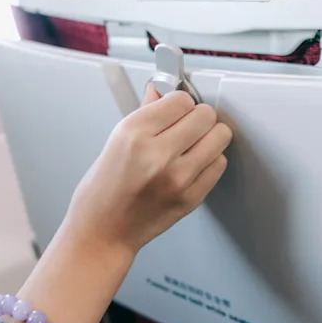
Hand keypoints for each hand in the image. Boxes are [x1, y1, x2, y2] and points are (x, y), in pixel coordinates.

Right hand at [15, 84, 230, 322]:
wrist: (102, 232)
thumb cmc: (102, 189)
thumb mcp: (115, 142)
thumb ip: (145, 113)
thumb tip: (161, 90)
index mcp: (133, 134)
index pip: (180, 100)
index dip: (179, 102)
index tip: (175, 108)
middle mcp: (158, 154)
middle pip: (205, 115)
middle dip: (197, 116)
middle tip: (187, 124)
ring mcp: (177, 178)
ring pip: (219, 137)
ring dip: (209, 136)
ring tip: (193, 143)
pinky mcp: (191, 197)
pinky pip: (219, 164)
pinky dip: (210, 159)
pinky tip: (193, 163)